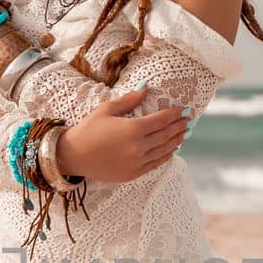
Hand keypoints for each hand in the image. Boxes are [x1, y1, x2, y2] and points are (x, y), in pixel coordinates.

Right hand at [57, 87, 190, 182]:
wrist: (73, 156)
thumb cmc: (88, 130)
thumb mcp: (106, 109)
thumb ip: (129, 99)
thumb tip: (146, 88)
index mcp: (133, 128)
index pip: (161, 120)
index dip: (173, 114)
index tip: (183, 110)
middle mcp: (138, 147)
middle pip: (165, 135)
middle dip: (178, 127)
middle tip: (188, 121)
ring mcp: (137, 162)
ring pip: (163, 150)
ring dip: (176, 141)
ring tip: (184, 134)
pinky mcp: (133, 173)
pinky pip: (155, 164)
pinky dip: (166, 156)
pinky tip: (171, 150)